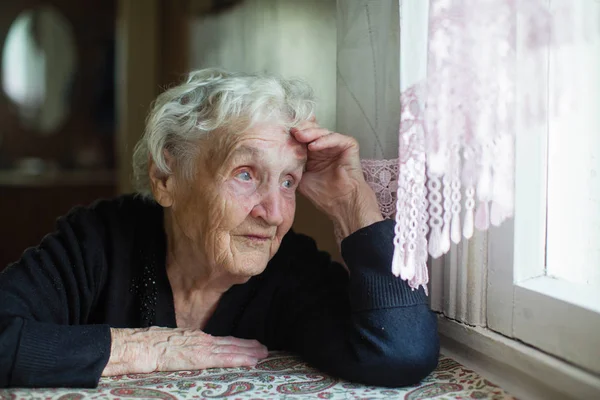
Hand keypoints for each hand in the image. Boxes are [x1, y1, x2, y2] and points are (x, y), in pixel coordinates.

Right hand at [103, 327, 268, 374]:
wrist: (129, 346)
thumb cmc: (140, 348)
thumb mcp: (163, 347)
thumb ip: (177, 350)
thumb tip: (182, 355)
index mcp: (189, 338)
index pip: (217, 341)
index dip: (234, 344)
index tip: (249, 345)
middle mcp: (196, 339)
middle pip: (226, 343)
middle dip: (246, 347)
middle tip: (265, 349)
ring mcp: (196, 347)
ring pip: (227, 349)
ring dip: (246, 352)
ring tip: (262, 354)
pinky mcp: (193, 356)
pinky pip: (220, 358)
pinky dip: (236, 358)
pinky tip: (248, 360)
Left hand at [291, 119, 382, 236]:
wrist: (341, 203)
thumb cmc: (323, 194)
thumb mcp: (300, 178)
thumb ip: (292, 166)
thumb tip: (275, 158)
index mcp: (314, 152)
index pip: (303, 137)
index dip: (294, 135)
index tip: (282, 135)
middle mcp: (326, 146)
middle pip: (312, 130)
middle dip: (301, 130)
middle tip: (292, 132)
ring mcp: (337, 145)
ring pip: (323, 132)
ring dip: (310, 133)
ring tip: (300, 136)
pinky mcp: (349, 145)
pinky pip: (335, 138)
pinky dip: (324, 140)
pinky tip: (313, 146)